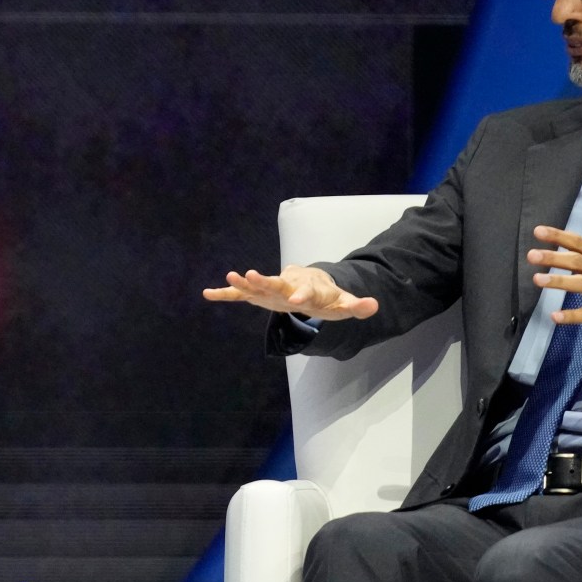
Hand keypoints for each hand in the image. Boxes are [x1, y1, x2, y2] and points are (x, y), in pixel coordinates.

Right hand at [201, 264, 379, 320]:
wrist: (313, 285)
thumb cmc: (328, 298)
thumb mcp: (344, 304)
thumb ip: (357, 306)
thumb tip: (374, 306)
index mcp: (309, 289)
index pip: (306, 293)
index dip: (303, 296)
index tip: (296, 301)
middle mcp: (288, 285)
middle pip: (277, 284)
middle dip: (265, 281)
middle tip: (251, 274)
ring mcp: (273, 289)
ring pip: (257, 287)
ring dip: (243, 283)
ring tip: (229, 276)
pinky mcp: (261, 295)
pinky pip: (242, 295)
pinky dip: (226, 294)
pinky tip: (207, 293)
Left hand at [529, 226, 581, 354]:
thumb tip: (568, 258)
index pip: (581, 244)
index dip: (559, 237)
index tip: (539, 232)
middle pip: (578, 261)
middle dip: (553, 257)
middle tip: (531, 255)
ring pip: (581, 284)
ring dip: (558, 281)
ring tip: (537, 280)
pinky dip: (571, 315)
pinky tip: (555, 317)